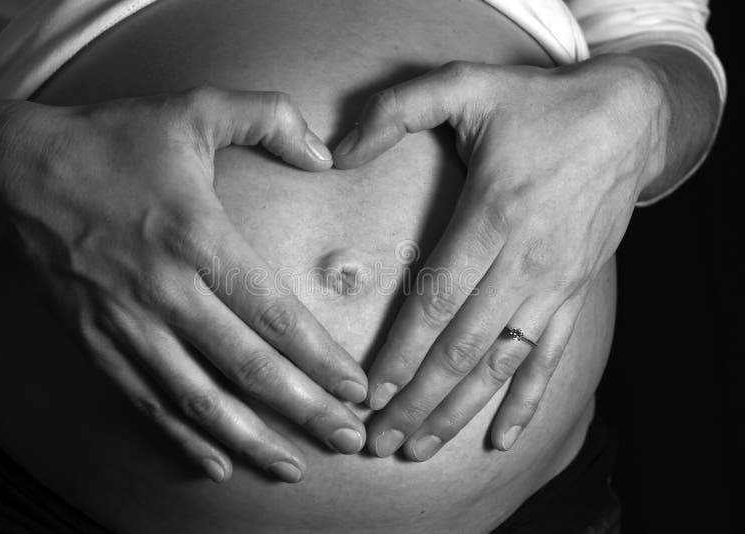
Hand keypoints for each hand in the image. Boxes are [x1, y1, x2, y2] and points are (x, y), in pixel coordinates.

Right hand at [0, 86, 367, 481]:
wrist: (14, 173)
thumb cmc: (111, 141)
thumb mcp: (194, 107)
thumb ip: (268, 117)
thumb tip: (324, 155)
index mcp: (196, 236)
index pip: (272, 312)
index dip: (320, 357)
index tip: (357, 387)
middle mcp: (164, 290)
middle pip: (246, 367)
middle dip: (304, 410)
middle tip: (349, 437)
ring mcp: (127, 324)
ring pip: (197, 400)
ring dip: (251, 440)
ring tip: (294, 465)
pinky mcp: (96, 343)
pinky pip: (145, 402)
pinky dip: (181, 438)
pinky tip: (216, 463)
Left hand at [333, 56, 667, 458]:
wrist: (626, 118)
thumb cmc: (540, 104)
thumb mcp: (465, 85)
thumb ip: (397, 110)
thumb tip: (339, 150)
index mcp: (492, 216)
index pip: (435, 301)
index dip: (399, 353)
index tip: (368, 393)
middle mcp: (524, 261)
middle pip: (461, 346)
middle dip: (417, 400)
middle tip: (378, 441)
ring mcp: (554, 282)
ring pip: (501, 362)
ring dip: (459, 410)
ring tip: (420, 449)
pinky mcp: (575, 291)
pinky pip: (549, 356)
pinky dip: (526, 400)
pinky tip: (501, 437)